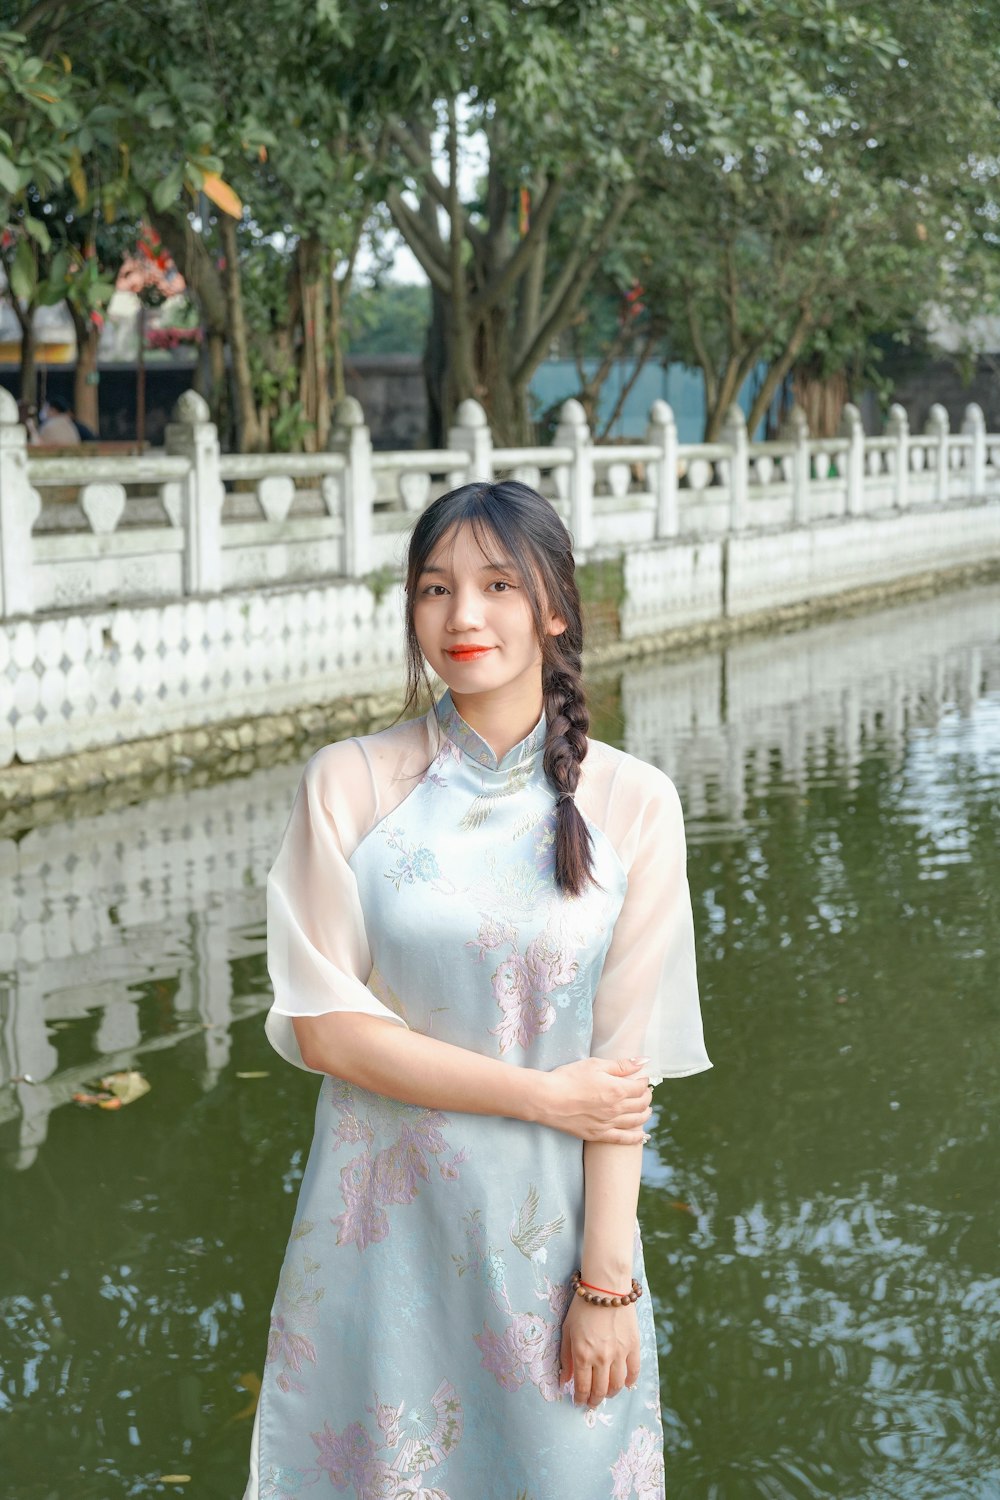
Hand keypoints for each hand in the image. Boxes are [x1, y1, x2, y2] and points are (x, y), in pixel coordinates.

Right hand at [538, 1056, 652, 1141]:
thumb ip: (621, 1065)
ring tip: (647, 1111)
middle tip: (646, 1092)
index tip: (642, 1078)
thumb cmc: (569, 1077)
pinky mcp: (597, 1134)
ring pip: (635, 1122)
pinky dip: (635, 1138)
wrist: (547, 1099)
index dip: (644, 1081)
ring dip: (645, 1115)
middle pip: (641, 1105)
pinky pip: (622, 1139)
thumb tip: (644, 1061)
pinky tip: (641, 1136)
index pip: (640, 1087)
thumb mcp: (595, 1064)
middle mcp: (616, 1109)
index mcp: (617, 1090)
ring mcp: (608, 1124)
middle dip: (646, 1097)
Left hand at [559, 1295, 639, 1405]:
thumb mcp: (567, 1330)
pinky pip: (634, 1371)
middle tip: (591, 1403)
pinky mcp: (633, 1346)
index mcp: (583, 1355)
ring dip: (611, 1394)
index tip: (579, 1402)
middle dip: (594, 1400)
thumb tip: (564, 1380)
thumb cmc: (582, 1307)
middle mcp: (602, 1358)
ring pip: (617, 1385)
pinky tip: (624, 1385)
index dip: (580, 1398)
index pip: (582, 1387)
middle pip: (600, 1390)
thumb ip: (565, 1357)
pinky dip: (629, 1382)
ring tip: (606, 1394)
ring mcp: (619, 1353)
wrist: (606, 1287)